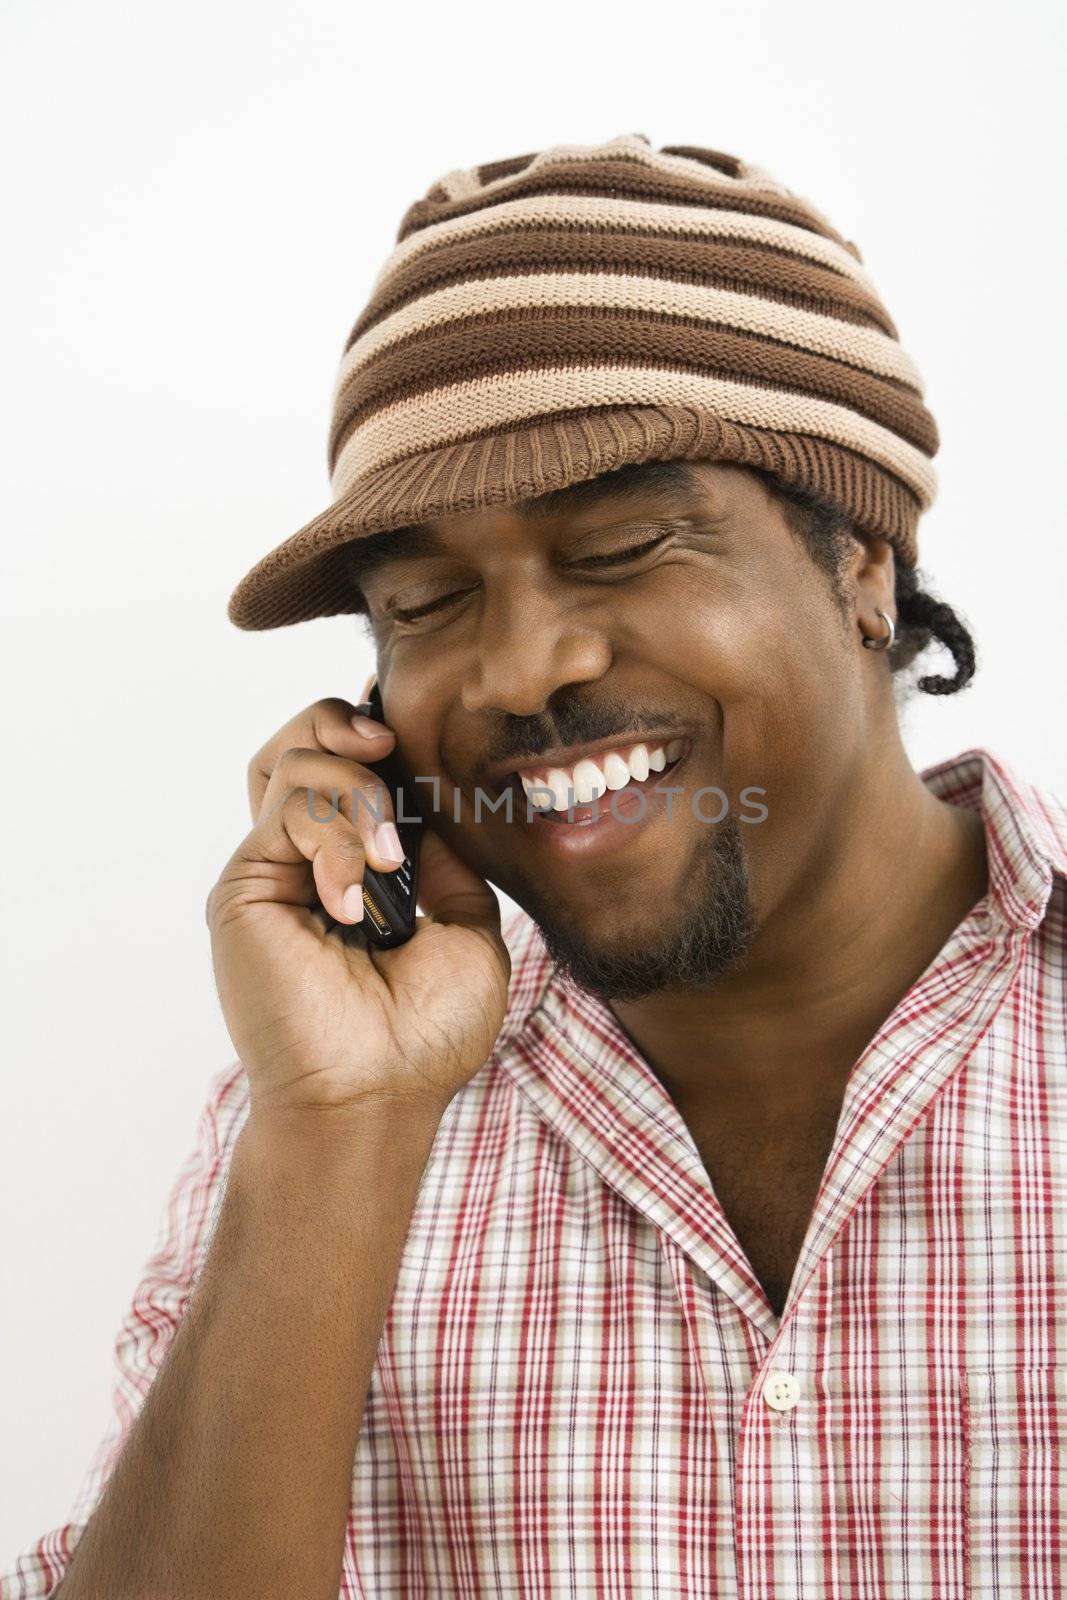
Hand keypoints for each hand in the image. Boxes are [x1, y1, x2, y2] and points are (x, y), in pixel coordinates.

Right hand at [206, 695, 510, 1125]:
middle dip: (346, 723)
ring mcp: (275, 868)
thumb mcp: (467, 930)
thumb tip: (437, 797)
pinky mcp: (246, 884)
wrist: (376, 1094)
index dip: (377, 734)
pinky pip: (285, 808)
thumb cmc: (426, 1034)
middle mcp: (311, 858)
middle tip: (387, 749)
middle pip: (304, 742)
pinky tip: (352, 902)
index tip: (408, 726)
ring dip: (354, 793)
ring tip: (384, 861)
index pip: (355, 768)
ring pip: (292, 759)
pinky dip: (332, 838)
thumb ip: (449, 859)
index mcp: (362, 863)